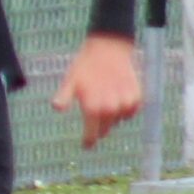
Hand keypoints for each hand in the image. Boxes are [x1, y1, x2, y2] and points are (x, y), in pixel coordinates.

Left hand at [52, 33, 141, 148]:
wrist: (109, 48)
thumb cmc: (86, 65)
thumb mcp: (70, 80)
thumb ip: (64, 96)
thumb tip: (56, 108)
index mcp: (93, 109)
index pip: (91, 135)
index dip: (88, 141)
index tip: (86, 145)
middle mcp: (110, 110)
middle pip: (105, 130)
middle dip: (99, 127)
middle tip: (94, 115)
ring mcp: (125, 104)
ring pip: (118, 121)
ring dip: (112, 117)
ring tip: (106, 100)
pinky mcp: (136, 97)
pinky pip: (130, 112)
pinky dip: (125, 109)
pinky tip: (118, 98)